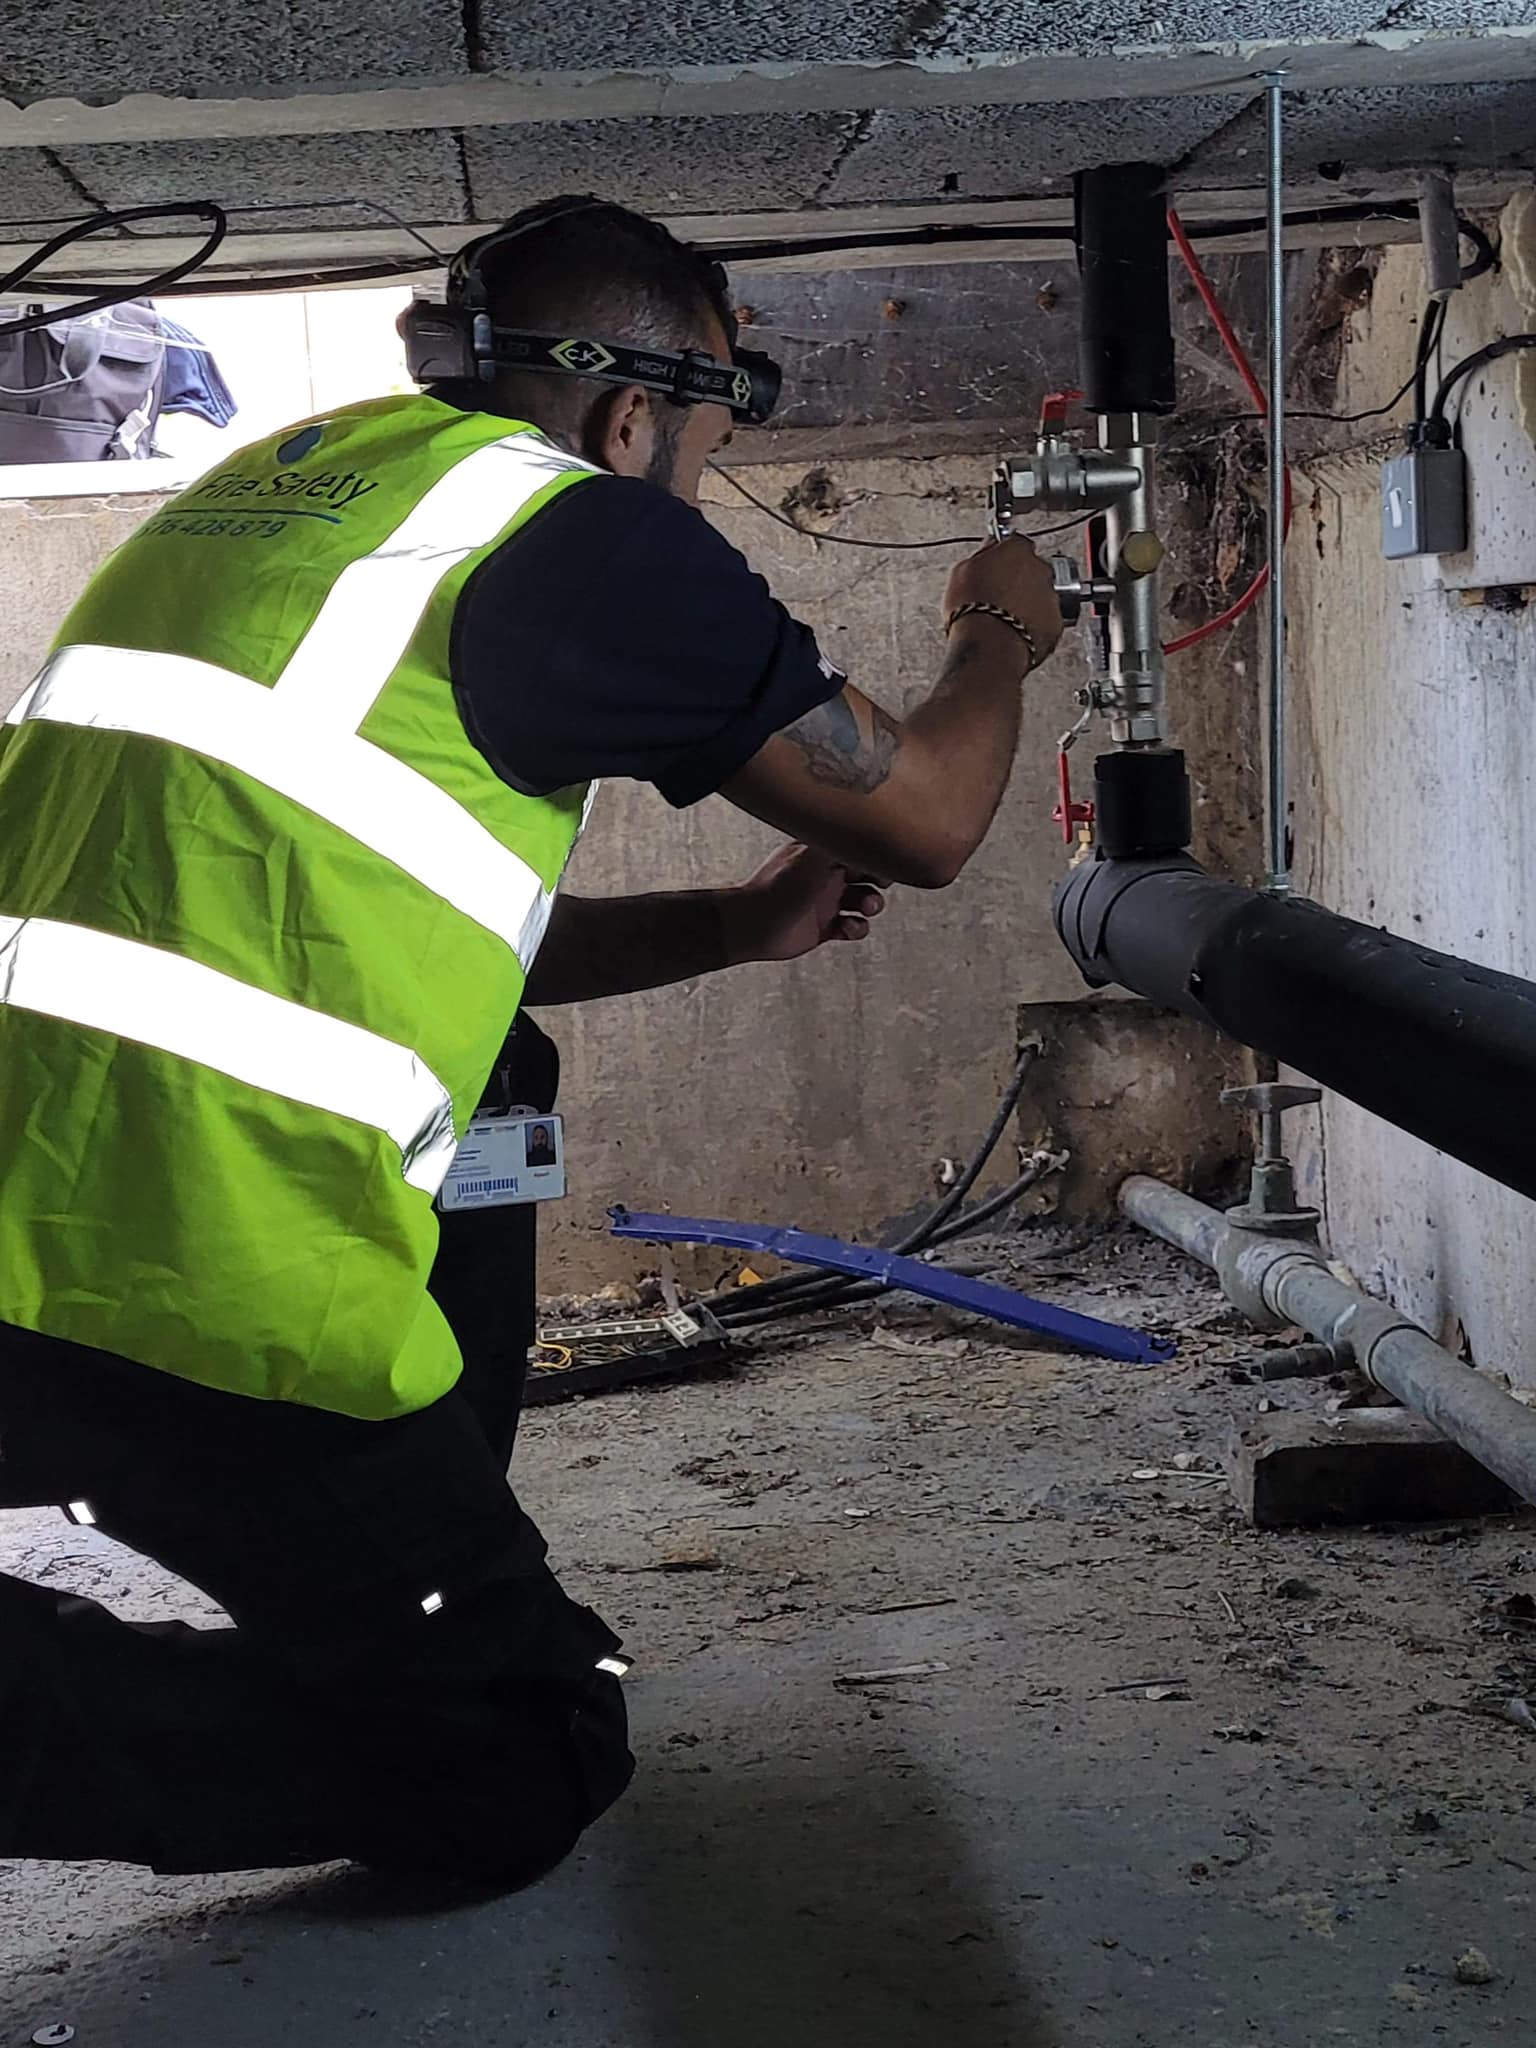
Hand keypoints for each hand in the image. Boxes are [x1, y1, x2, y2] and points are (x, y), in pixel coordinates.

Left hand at [724, 842, 887, 964]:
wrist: (751, 925)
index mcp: (821, 854)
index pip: (857, 846)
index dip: (874, 853)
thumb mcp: (812, 855)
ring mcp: (825, 902)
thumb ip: (839, 839)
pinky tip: (848, 928)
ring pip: (864, 902)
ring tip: (864, 909)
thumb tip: (863, 820)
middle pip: (868, 873)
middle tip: (878, 885)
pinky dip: (857, 929)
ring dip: (872, 906)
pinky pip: (853, 927)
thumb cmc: (777, 888)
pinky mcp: (824, 927)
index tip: (883, 859)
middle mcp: (825, 876)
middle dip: (879, 880)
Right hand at [942, 535, 1064, 663]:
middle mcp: (1040, 570)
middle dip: (1018, 581)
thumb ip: (981, 555)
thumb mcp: (961, 572)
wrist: (989, 646)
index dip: (1004, 555)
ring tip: (1003, 619)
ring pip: (1040, 596)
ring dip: (1026, 604)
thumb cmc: (974, 610)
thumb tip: (988, 549)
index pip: (1016, 543)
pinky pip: (1045, 621)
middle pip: (1032, 570)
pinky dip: (1034, 626)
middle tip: (997, 596)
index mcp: (1018, 551)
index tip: (996, 563)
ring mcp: (1051, 597)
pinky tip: (1014, 632)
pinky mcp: (1056, 625)